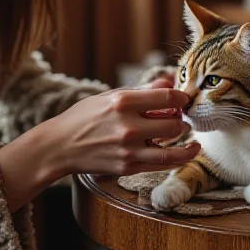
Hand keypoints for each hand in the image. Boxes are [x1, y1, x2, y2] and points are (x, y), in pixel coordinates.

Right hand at [47, 83, 199, 176]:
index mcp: (123, 101)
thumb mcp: (109, 96)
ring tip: (190, 140)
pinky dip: (177, 159)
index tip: (184, 100)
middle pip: (173, 124)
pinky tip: (183, 154)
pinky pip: (162, 165)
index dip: (181, 98)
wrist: (60, 146)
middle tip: (182, 120)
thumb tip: (168, 82)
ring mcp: (128, 149)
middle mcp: (128, 126)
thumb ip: (141, 90)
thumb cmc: (84, 117)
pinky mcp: (128, 167)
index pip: (166, 97)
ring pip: (172, 149)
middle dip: (182, 121)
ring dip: (186, 144)